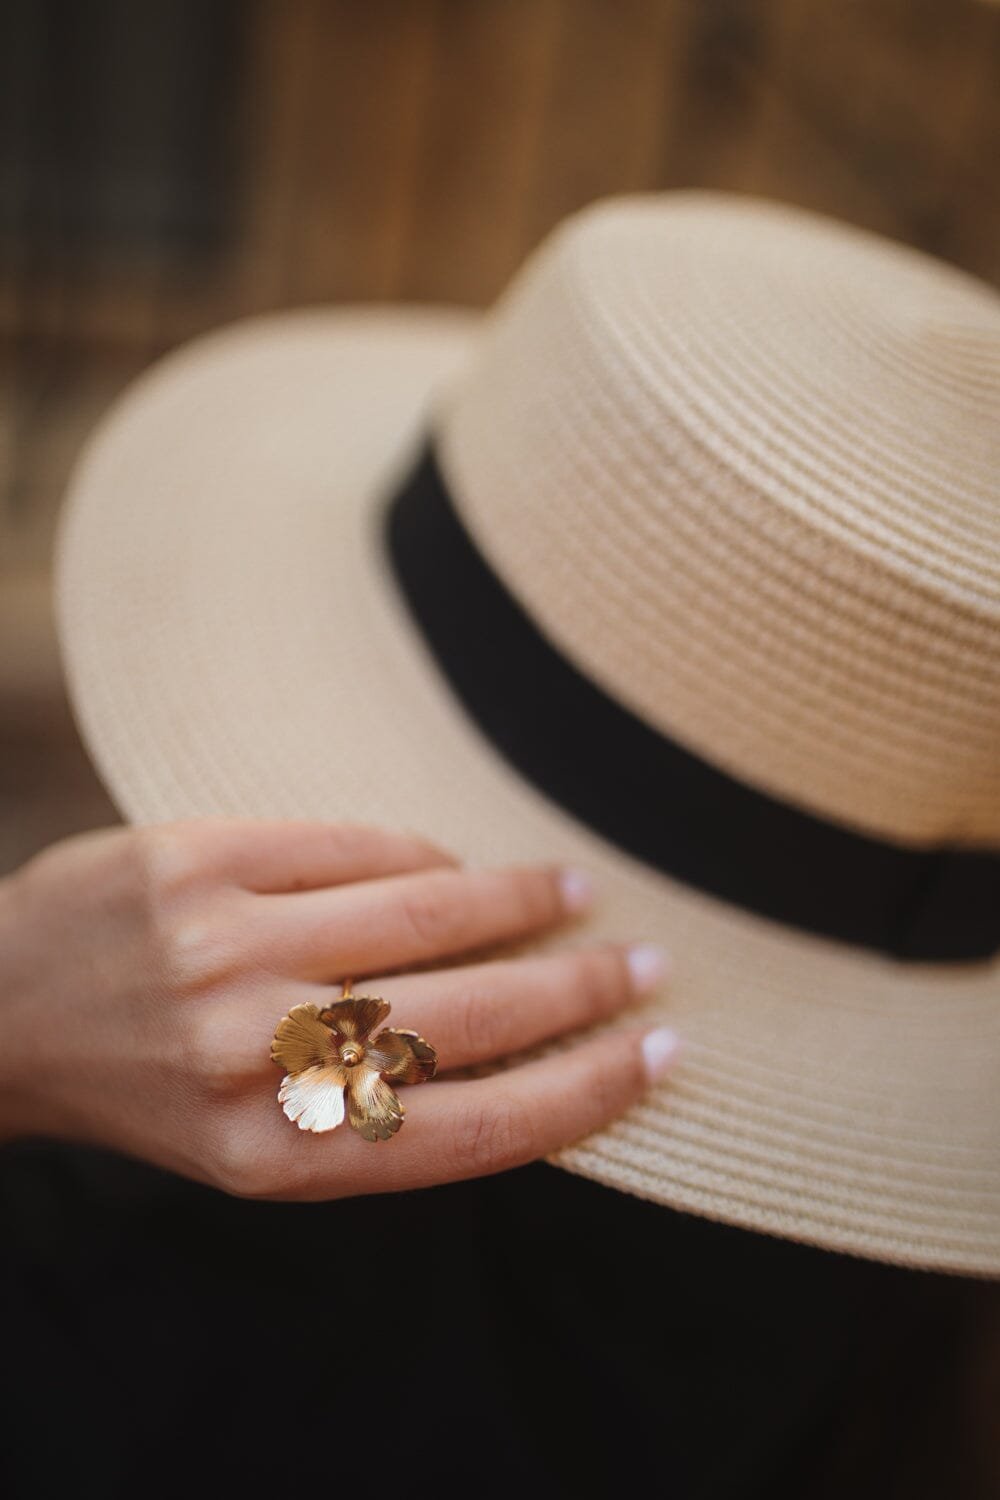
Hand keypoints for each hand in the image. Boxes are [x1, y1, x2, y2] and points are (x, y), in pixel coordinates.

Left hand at [0, 819, 677, 1198]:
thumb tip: (529, 1048)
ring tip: (573, 892)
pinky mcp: (197, 860)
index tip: (656, 1054)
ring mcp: (224, 949)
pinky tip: (453, 861)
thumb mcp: (259, 1148)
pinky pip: (352, 845)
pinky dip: (422, 852)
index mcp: (281, 1157)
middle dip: (580, 986)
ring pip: (426, 909)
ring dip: (521, 900)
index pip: (476, 1131)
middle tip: (644, 961)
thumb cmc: (152, 1087)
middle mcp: (257, 1057)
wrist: (4, 1013)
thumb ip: (379, 1115)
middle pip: (471, 1015)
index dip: (587, 1090)